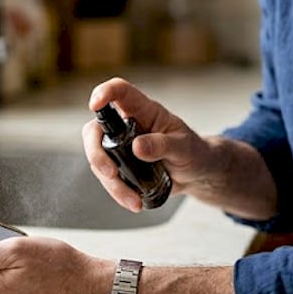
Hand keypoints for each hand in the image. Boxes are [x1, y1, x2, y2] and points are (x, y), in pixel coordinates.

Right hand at [84, 77, 227, 211]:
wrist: (196, 173)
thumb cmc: (193, 152)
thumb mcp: (184, 147)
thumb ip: (162, 145)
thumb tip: (138, 147)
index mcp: (144, 111)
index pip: (120, 91)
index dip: (104, 93)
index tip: (95, 104)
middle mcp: (127, 126)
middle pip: (95, 130)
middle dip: (96, 153)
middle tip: (111, 173)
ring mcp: (120, 146)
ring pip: (98, 159)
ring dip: (111, 182)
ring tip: (134, 200)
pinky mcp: (120, 165)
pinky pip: (107, 177)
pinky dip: (117, 192)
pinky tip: (134, 202)